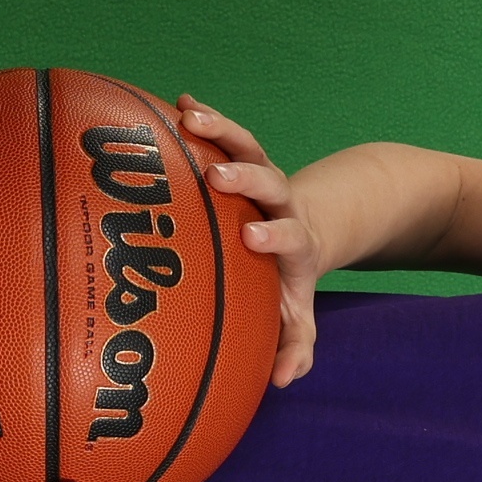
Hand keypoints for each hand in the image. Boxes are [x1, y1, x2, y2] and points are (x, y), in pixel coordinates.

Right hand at [179, 97, 327, 386]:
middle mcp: (278, 202)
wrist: (303, 235)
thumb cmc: (286, 284)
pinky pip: (223, 134)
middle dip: (246, 177)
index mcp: (293, 241)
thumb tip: (283, 380)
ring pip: (245, 147)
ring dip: (221, 130)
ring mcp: (258, 175)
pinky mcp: (240, 157)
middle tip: (218, 176)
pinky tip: (177, 101)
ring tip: (189, 116)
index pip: (288, 235)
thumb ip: (295, 347)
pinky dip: (204, 117)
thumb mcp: (295, 318)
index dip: (273, 234)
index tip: (253, 236)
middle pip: (269, 182)